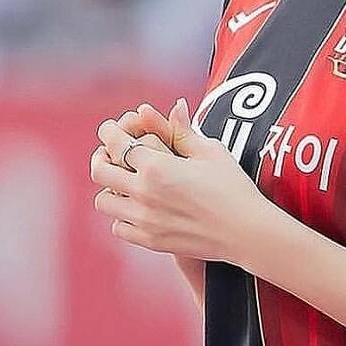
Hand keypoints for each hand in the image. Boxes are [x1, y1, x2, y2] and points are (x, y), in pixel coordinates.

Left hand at [91, 97, 270, 264]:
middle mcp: (143, 193)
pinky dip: (123, 216)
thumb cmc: (233, 187)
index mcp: (156, 166)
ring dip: (111, 189)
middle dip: (102, 157)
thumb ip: (183, 130)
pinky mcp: (150, 240)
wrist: (246, 231)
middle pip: (99, 171)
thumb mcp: (210, 152)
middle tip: (112, 155)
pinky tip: (139, 208)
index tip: (112, 129)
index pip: (115, 142)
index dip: (109, 131)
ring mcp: (144, 220)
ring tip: (126, 183)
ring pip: (103, 201)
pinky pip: (118, 227)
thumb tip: (175, 105)